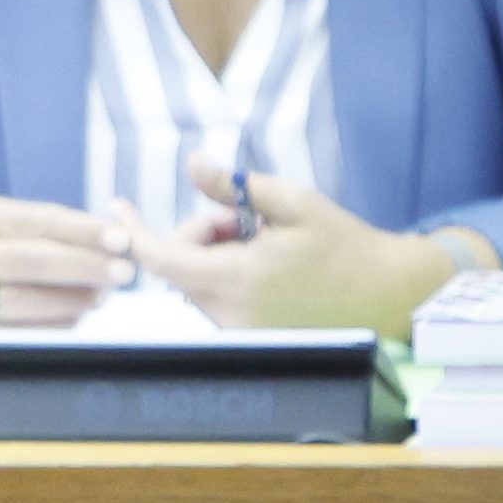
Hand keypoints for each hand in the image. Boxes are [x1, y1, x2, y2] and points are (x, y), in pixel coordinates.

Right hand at [0, 196, 135, 353]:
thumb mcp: (0, 234)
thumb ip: (50, 232)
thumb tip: (116, 239)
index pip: (35, 219)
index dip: (82, 229)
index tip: (122, 239)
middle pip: (32, 257)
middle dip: (85, 264)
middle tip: (124, 273)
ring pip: (26, 299)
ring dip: (75, 300)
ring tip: (100, 298)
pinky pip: (15, 333)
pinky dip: (52, 327)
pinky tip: (72, 321)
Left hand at [119, 159, 452, 337]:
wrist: (387, 295)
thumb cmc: (344, 245)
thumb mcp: (293, 202)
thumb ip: (234, 185)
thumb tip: (192, 163)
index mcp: (236, 280)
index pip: (160, 259)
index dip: (132, 231)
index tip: (116, 207)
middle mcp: (230, 315)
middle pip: (179, 265)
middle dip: (198, 233)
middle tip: (242, 216)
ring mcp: (237, 332)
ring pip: (197, 281)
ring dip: (215, 254)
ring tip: (265, 241)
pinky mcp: (247, 339)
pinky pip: (215, 300)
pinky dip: (227, 275)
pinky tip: (267, 265)